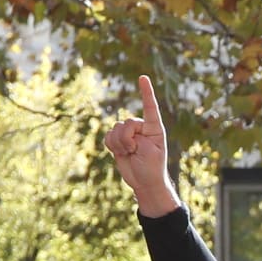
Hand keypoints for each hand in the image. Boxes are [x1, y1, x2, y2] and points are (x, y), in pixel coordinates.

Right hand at [106, 75, 179, 212]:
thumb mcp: (149, 151)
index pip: (150, 107)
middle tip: (134, 151)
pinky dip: (111, 145)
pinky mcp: (118, 141)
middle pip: (126, 123)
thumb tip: (121, 130)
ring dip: (119, 144)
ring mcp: (129, 134)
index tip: (142, 77)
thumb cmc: (152, 167)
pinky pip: (108, 136)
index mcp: (154, 128)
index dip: (146, 92)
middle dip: (127, 138)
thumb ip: (136, 136)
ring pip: (114, 129)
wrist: (144, 182)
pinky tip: (120, 153)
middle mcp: (141, 128)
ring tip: (129, 153)